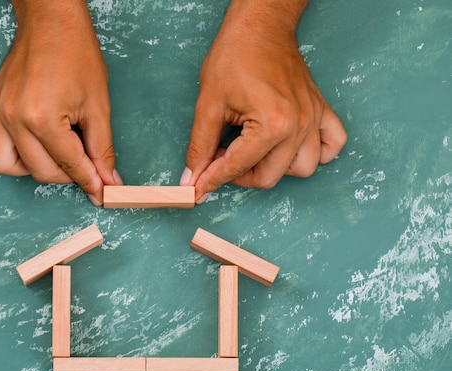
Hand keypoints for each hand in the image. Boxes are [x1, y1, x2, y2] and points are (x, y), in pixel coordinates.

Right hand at [0, 0, 121, 205]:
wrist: (51, 22)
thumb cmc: (76, 55)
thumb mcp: (98, 105)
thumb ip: (102, 149)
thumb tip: (108, 181)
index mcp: (43, 119)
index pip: (70, 165)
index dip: (90, 182)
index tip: (101, 193)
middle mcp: (14, 119)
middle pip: (40, 172)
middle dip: (67, 174)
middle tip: (83, 162)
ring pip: (4, 166)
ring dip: (30, 167)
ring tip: (51, 151)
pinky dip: (3, 150)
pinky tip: (25, 141)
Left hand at [180, 0, 346, 202]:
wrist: (260, 27)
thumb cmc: (235, 56)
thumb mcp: (208, 104)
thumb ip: (200, 146)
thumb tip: (192, 178)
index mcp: (272, 124)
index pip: (237, 167)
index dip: (211, 181)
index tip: (196, 189)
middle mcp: (298, 126)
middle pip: (269, 177)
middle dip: (238, 176)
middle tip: (218, 160)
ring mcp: (314, 119)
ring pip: (302, 169)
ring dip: (273, 170)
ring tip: (250, 153)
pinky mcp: (321, 111)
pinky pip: (334, 145)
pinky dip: (317, 154)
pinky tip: (291, 148)